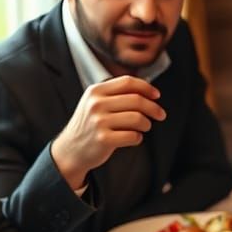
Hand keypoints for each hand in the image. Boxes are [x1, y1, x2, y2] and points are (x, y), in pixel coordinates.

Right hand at [50, 76, 165, 190]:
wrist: (71, 149)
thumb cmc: (90, 125)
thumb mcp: (95, 103)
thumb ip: (116, 94)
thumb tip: (148, 90)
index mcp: (96, 91)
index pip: (128, 82)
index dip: (146, 87)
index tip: (157, 95)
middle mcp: (96, 104)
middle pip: (136, 100)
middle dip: (154, 108)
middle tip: (161, 115)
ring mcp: (99, 122)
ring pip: (138, 118)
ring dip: (147, 124)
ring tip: (144, 128)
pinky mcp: (104, 139)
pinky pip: (133, 136)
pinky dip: (138, 138)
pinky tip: (133, 139)